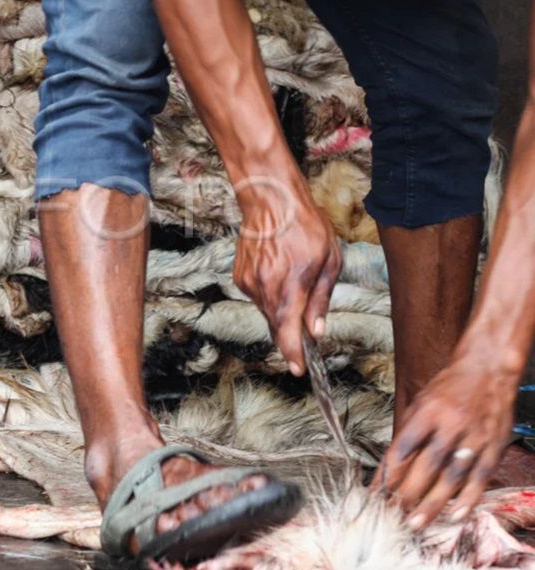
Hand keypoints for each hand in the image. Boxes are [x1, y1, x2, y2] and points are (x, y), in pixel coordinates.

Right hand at [234, 183, 341, 375]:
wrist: (269, 201)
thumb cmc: (304, 226)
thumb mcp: (329, 262)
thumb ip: (321, 300)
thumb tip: (317, 331)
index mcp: (290, 287)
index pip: (288, 334)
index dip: (293, 356)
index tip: (298, 369)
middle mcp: (265, 289)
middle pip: (277, 325)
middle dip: (291, 332)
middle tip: (306, 325)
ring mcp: (249, 283)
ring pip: (267, 311)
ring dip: (282, 309)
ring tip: (293, 281)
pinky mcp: (240, 277)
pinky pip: (258, 296)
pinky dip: (270, 294)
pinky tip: (279, 273)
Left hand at [374, 344, 519, 528]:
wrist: (488, 368)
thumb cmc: (448, 387)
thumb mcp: (420, 402)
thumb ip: (409, 433)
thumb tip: (390, 466)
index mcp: (426, 412)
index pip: (401, 449)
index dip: (387, 474)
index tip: (375, 494)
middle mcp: (450, 425)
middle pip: (425, 466)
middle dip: (407, 494)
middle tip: (393, 516)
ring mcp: (474, 437)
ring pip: (451, 476)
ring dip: (433, 503)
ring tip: (416, 523)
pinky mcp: (494, 446)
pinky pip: (480, 477)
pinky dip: (468, 498)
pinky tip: (455, 515)